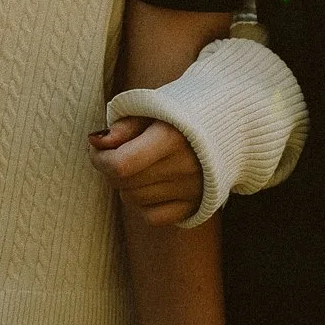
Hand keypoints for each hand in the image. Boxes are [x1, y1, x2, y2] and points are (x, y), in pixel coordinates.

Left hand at [89, 116, 204, 225]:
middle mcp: (184, 168)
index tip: (97, 147)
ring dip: (126, 184)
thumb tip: (95, 142)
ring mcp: (191, 190)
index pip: (121, 164)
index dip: (99, 159)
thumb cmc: (183, 111)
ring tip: (138, 164)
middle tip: (116, 152)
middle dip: (110, 168)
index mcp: (172, 138)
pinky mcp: (196, 205)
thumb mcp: (153, 107)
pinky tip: (150, 184)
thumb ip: (124, 125)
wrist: (228, 124)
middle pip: (124, 183)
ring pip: (133, 200)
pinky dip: (143, 203)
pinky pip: (152, 217)